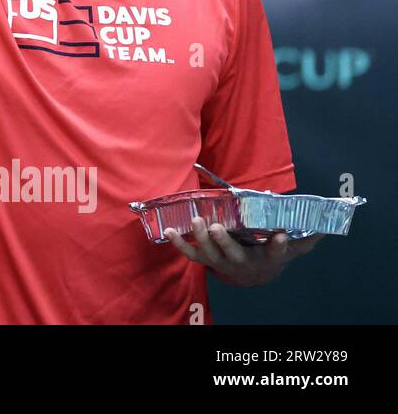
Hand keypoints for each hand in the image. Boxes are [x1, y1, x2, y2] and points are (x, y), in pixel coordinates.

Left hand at [165, 218, 321, 286]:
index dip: (278, 246)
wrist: (252, 276)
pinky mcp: (207, 259)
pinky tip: (169, 231)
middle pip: (233, 254)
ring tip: (196, 220)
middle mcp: (243, 262)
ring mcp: (222, 262)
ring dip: (201, 238)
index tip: (281, 235)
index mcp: (266, 258)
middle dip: (224, 241)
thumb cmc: (271, 255)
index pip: (275, 254)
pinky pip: (192, 255)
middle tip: (217, 226)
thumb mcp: (292, 249)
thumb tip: (326, 226)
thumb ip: (306, 238)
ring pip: (210, 254)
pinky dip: (180, 244)